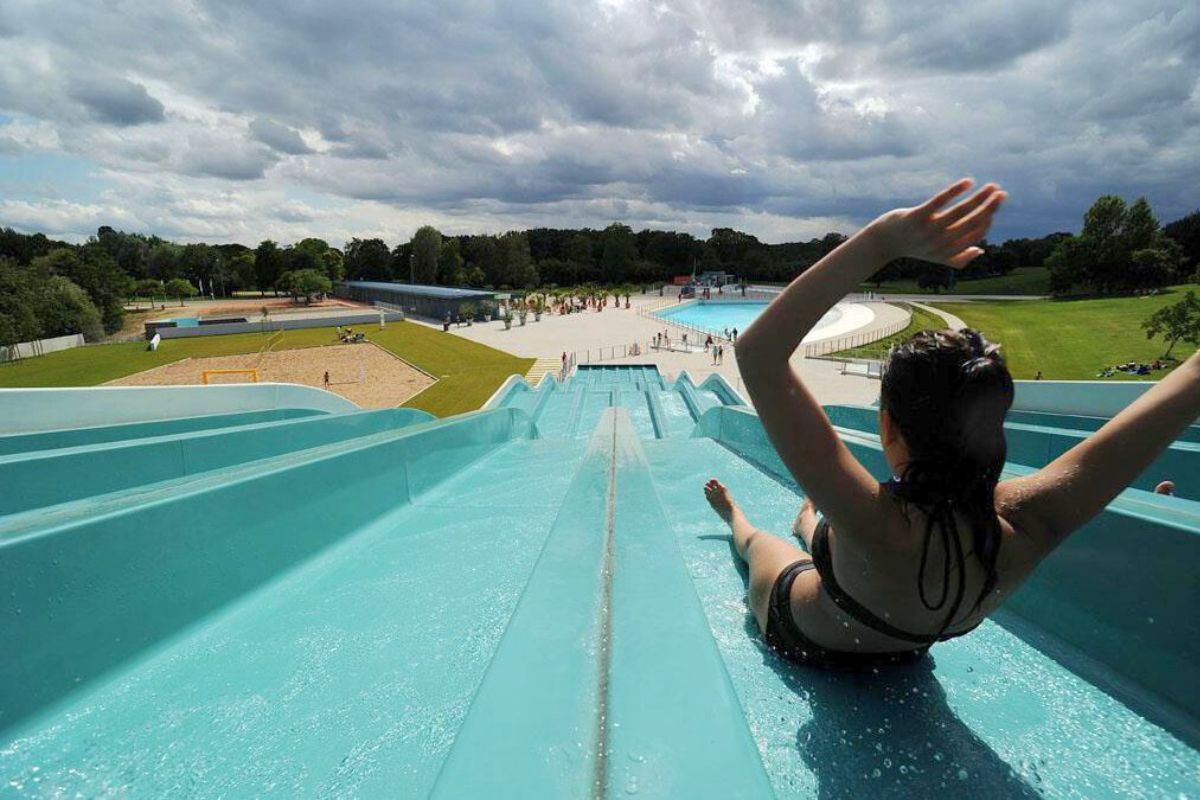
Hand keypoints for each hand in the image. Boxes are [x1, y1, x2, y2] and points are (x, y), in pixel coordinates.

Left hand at [869, 179, 1005, 268]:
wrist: (882, 241)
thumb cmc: (912, 246)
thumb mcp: (935, 256)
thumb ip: (958, 258)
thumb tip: (980, 250)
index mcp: (946, 252)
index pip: (975, 236)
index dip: (987, 221)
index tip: (993, 207)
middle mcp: (939, 243)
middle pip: (971, 224)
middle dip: (990, 208)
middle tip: (1001, 193)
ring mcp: (927, 230)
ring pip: (960, 212)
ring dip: (979, 198)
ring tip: (992, 186)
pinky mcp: (916, 217)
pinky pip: (939, 202)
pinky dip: (955, 191)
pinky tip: (968, 182)